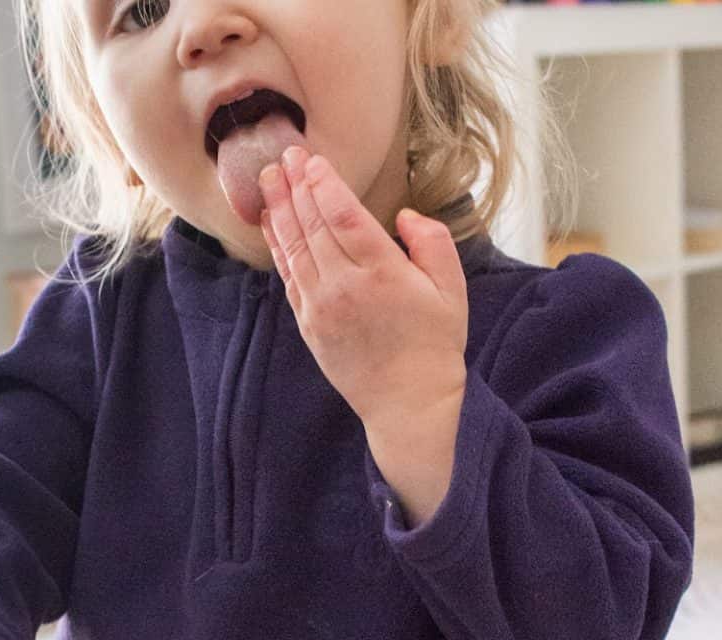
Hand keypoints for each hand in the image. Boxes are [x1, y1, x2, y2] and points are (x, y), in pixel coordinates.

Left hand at [258, 147, 467, 427]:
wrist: (407, 402)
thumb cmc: (434, 344)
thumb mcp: (452, 289)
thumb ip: (432, 243)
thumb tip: (403, 215)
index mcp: (381, 272)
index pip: (342, 215)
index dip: (324, 184)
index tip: (312, 159)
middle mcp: (344, 286)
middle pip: (312, 225)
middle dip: (297, 186)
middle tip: (286, 154)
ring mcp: (321, 307)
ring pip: (294, 247)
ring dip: (280, 209)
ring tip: (270, 177)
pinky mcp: (308, 324)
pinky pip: (288, 275)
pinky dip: (277, 246)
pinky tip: (271, 223)